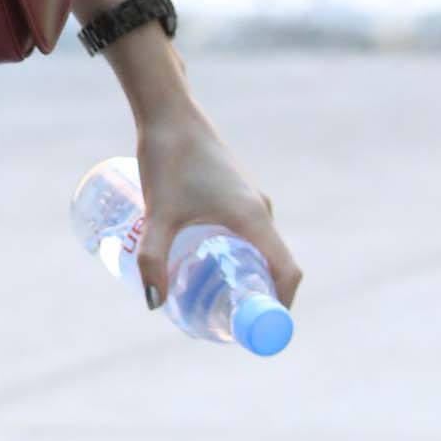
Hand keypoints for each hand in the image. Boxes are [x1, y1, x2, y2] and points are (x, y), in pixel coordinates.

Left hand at [133, 105, 299, 315]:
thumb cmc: (168, 158)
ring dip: (243, 276)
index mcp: (255, 218)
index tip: (255, 330)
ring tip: (210, 298)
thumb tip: (154, 304)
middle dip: (255, 298)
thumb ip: (153, 257)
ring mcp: (250, 201)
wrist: (168, 111)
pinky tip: (202, 263)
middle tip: (223, 321)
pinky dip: (236, 256)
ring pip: (258, 249)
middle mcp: (260, 211)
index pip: (287, 272)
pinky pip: (247, 235)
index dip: (279, 306)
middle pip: (273, 266)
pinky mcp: (235, 194)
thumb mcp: (159, 213)